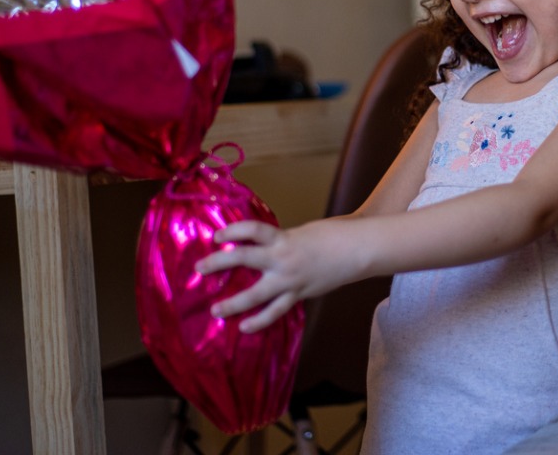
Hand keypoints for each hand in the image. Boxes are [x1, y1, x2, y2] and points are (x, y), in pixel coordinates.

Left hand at [195, 216, 363, 332]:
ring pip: (256, 295)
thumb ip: (282, 242)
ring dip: (234, 303)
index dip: (232, 231)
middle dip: (219, 262)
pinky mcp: (299, 294)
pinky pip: (276, 311)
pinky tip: (245, 327)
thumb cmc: (333, 235)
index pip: (252, 230)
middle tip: (200, 267)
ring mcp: (290, 279)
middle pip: (243, 258)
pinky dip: (260, 321)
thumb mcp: (302, 232)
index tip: (216, 236)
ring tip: (216, 310)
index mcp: (283, 238)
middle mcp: (282, 258)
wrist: (357, 250)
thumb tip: (264, 248)